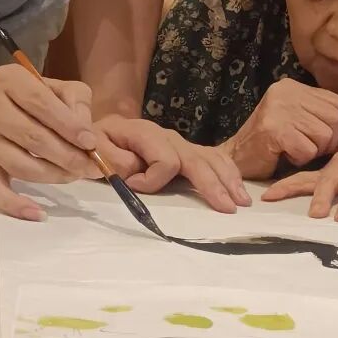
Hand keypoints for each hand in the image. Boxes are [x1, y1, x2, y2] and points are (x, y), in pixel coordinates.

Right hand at [0, 65, 98, 220]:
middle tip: (92, 167)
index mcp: (11, 81)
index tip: (90, 142)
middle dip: (68, 156)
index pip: (41, 103)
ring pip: (22, 165)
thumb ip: (73, 98)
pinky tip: (37, 213)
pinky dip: (15, 205)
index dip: (68, 125)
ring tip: (75, 176)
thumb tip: (87, 131)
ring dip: (54, 175)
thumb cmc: (18, 96)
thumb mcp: (45, 83)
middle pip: (33, 137)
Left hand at [95, 116, 251, 213]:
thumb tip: (137, 172)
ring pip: (209, 158)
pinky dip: (228, 172)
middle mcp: (168, 136)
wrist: (99, 129)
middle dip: (212, 184)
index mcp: (145, 133)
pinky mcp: (185, 150)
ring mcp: (179, 142)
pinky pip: (212, 158)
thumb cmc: (97, 142)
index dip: (152, 179)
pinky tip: (239, 188)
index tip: (130, 185)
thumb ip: (113, 159)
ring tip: (241, 201)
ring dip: (227, 179)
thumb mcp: (95, 148)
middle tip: (227, 208)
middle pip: (195, 159)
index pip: (164, 159)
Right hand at [222, 78, 337, 179]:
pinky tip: (285, 154)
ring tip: (296, 150)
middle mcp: (284, 92)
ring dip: (314, 151)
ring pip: (323, 135)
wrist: (236, 157)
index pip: (337, 102)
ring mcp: (278, 109)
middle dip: (330, 141)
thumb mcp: (303, 120)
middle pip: (334, 118)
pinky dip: (301, 159)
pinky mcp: (273, 129)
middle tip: (312, 148)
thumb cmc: (271, 141)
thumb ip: (329, 110)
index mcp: (292, 86)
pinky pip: (307, 149)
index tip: (325, 138)